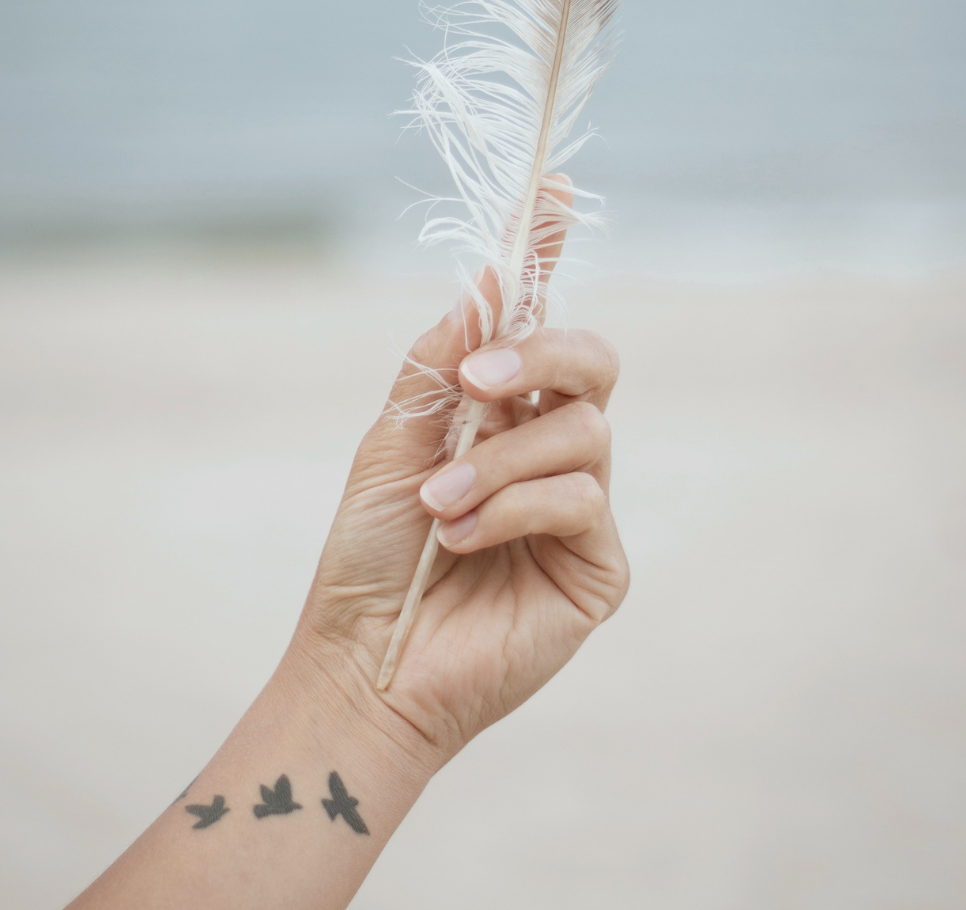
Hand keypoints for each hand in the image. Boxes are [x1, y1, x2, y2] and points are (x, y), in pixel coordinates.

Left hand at [292, 263, 628, 763]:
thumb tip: (489, 277)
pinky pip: (583, 499)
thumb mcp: (393, 443)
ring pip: (586, 433)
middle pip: (594, 362)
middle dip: (543, 351)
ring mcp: (579, 511)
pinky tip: (460, 541)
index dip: (547, 260)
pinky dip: (514, 508)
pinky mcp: (601, 566)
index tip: (549, 192)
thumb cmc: (368, 556)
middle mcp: (550, 454)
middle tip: (478, 380)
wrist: (365, 661)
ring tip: (435, 508)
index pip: (540, 327)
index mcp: (501, 419)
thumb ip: (441, 364)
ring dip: (499, 461)